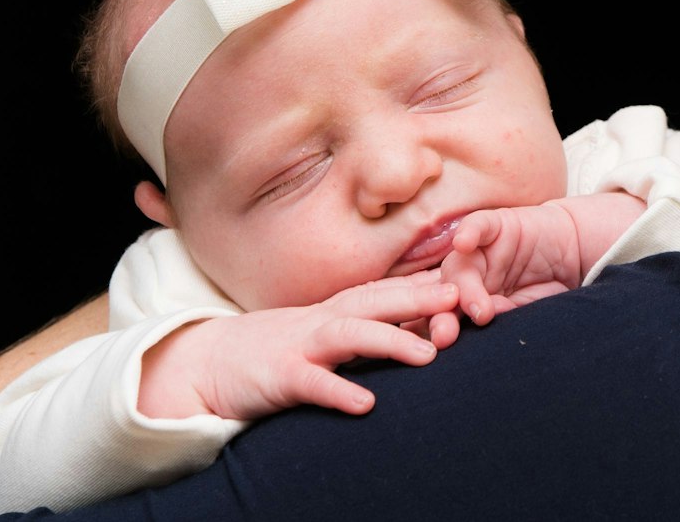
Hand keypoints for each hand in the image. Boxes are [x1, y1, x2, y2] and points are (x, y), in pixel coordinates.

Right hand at [138, 273, 461, 420]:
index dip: (427, 282)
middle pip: (377, 301)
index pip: (387, 290)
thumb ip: (367, 328)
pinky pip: (312, 385)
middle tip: (463, 299)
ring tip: (429, 355)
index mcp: (338, 310)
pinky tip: (366, 404)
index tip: (470, 275)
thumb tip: (421, 326)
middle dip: (420, 298)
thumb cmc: (278, 350)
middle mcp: (323, 321)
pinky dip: (338, 392)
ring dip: (391, 342)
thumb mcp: (326, 334)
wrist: (209, 364)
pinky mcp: (279, 377)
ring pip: (350, 336)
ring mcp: (300, 346)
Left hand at [438, 205, 583, 326]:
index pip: (447, 317)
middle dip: (443, 316)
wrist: (577, 253)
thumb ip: (506, 314)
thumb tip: (482, 320)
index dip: (441, 330)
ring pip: (458, 265)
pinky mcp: (496, 225)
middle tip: (446, 334)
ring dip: (463, 287)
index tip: (443, 346)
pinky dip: (468, 232)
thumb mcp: (529, 309)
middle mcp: (470, 277)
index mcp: (471, 303)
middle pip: (444, 294)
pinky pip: (476, 225)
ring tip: (480, 310)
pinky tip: (463, 242)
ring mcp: (480, 251)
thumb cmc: (551, 288)